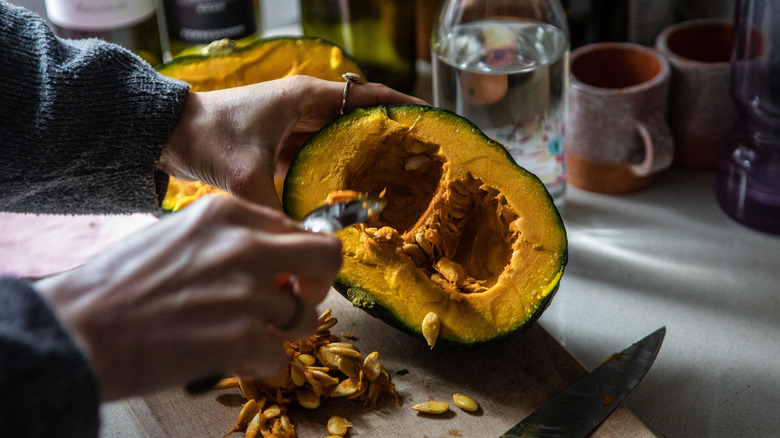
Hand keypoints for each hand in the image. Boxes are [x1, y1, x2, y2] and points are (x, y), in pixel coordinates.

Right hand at [35, 196, 341, 400]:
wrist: (80, 327)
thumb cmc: (119, 283)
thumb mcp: (178, 235)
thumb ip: (230, 238)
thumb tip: (273, 258)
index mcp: (227, 214)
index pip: (296, 228)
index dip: (296, 257)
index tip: (286, 274)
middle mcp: (246, 247)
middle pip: (326, 256)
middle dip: (318, 283)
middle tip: (298, 299)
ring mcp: (248, 294)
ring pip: (306, 316)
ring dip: (286, 331)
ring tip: (256, 335)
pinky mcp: (243, 340)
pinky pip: (281, 357)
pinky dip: (261, 364)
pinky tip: (234, 358)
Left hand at [160, 75, 426, 208]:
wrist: (167, 136)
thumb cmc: (208, 138)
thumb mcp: (247, 177)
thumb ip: (278, 214)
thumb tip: (305, 250)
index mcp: (306, 98)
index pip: (366, 97)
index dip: (400, 108)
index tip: (429, 121)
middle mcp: (305, 109)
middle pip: (358, 120)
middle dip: (388, 139)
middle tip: (419, 163)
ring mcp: (293, 129)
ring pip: (340, 141)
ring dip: (364, 157)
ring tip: (395, 180)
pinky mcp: (280, 148)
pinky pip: (319, 159)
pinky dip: (336, 173)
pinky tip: (352, 194)